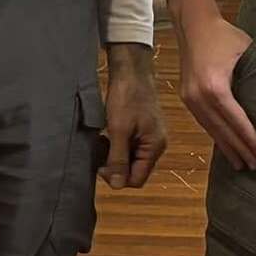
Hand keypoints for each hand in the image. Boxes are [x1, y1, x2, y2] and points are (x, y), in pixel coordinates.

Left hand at [102, 44, 167, 189]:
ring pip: (130, 158)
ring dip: (114, 155)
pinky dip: (117, 145)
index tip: (100, 165)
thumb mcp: (119, 130)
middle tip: (99, 153)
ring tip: (102, 142)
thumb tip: (118, 186)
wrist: (131, 69)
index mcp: (155, 147)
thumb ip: (119, 159)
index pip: (137, 179)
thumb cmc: (127, 97)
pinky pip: (129, 146)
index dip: (117, 177)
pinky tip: (107, 135)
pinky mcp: (142, 128)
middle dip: (115, 166)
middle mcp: (156, 144)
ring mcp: (150, 136)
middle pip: (134, 170)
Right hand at [174, 0, 255, 170]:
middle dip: (238, 149)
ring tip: (239, 162)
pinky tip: (224, 144)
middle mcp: (198, 95)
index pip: (235, 119)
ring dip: (225, 146)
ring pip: (210, 129)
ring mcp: (189, 98)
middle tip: (253, 166)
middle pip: (221, 129)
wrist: (193, 24)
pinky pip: (203, 121)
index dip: (248, 137)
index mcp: (214, 85)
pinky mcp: (186, 97)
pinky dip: (215, 134)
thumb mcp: (246, 51)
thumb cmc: (223, 35)